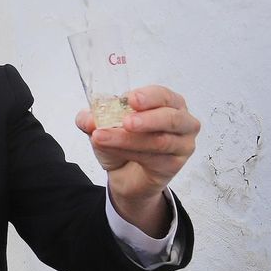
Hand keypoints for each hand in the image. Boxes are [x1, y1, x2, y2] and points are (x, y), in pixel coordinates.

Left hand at [77, 85, 198, 236]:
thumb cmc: (122, 142)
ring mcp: (182, 145)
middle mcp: (182, 122)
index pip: (164, 96)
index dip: (148, 97)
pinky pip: (155, 158)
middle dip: (147, 118)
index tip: (129, 99)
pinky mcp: (175, 165)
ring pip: (160, 141)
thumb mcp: (102, 126)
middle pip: (172, 118)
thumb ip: (91, 119)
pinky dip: (130, 152)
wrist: (125, 174)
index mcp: (168, 103)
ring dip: (128, 139)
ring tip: (102, 137)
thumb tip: (88, 118)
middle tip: (126, 122)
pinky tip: (113, 151)